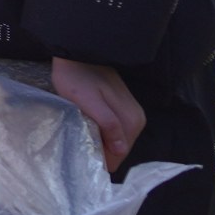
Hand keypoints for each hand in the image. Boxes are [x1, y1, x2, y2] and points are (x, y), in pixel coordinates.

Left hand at [52, 57, 147, 171]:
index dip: (101, 160)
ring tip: (82, 138)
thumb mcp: (88, 102)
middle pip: (119, 149)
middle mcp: (138, 119)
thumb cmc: (76, 77)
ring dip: (101, 143)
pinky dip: (103, 134)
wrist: (77, 54)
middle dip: (102, 152)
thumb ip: (107, 124)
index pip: (119, 155)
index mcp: (132, 120)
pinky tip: (89, 129)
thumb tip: (121, 150)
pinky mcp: (124, 109)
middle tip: (79, 148)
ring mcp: (132, 113)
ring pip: (117, 141)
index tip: (82, 160)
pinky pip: (115, 131)